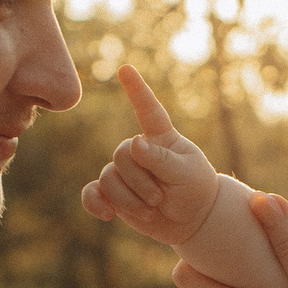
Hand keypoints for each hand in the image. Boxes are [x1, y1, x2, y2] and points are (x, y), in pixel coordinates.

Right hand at [81, 66, 225, 245]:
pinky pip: (92, 194)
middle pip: (122, 155)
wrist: (191, 219)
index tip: (125, 69)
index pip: (148, 110)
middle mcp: (138, 149)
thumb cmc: (195, 189)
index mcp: (161, 137)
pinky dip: (95, 205)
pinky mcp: (112, 193)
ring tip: (151, 210)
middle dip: (140, 182)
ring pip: (109, 179)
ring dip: (129, 200)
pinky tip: (107, 215)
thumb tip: (134, 143)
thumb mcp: (187, 174)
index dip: (136, 90)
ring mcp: (123, 171)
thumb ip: (162, 159)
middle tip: (160, 198)